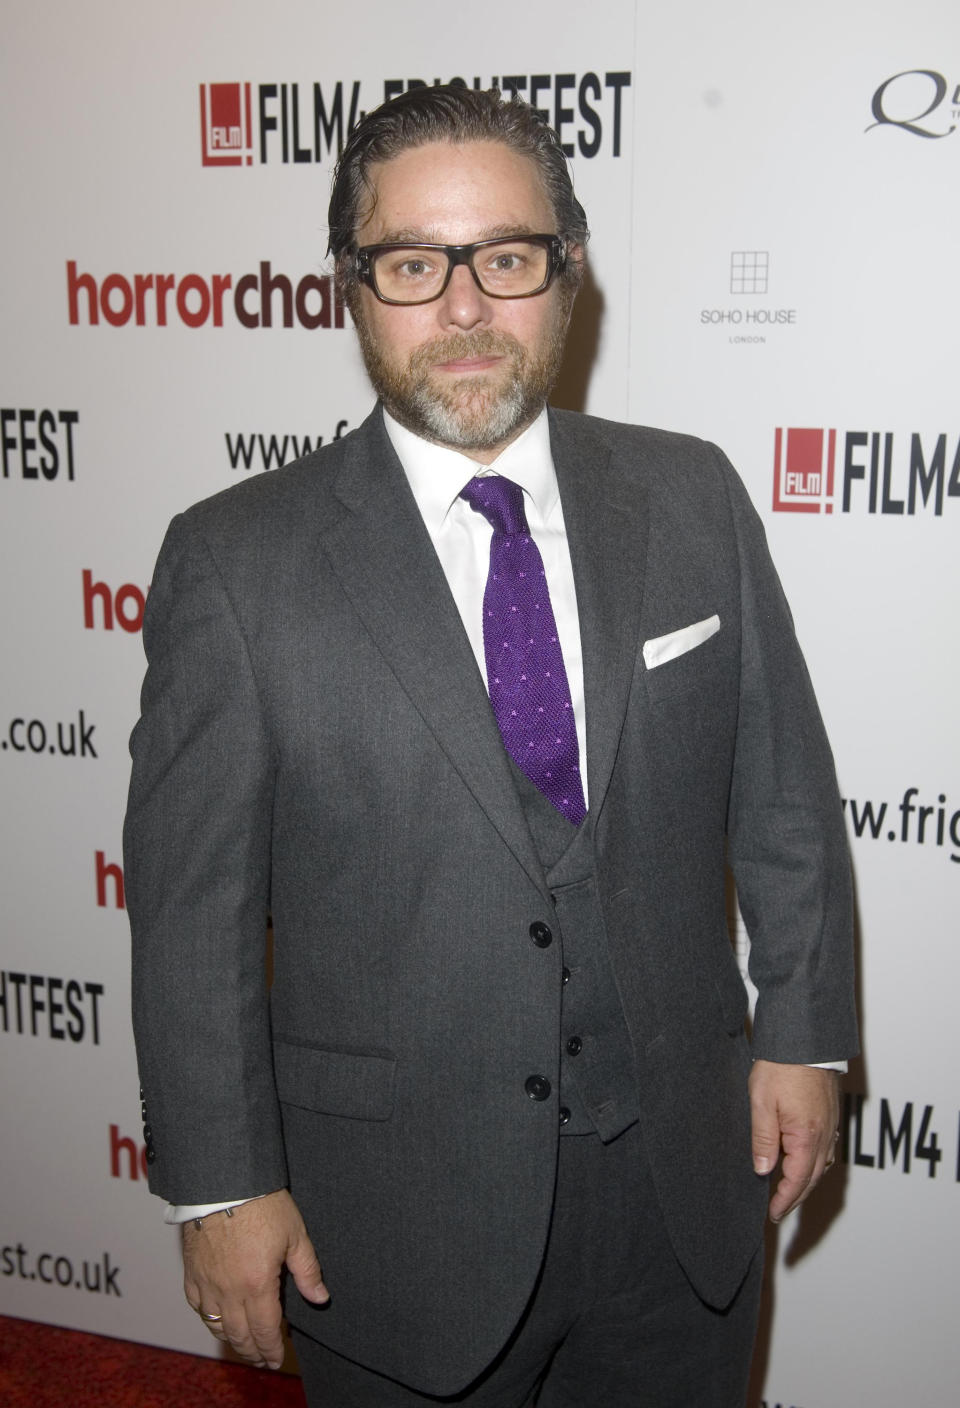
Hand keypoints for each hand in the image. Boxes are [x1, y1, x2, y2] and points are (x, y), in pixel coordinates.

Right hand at [183, 1189, 328, 1368]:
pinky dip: (209, 1320)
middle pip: (240, 1335)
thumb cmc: (261, 1203)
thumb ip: (307, 1270)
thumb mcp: (295, 1234)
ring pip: (216, 1326)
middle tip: (262, 1359)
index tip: (276, 1359)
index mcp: (257, 1285)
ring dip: (232, 1340)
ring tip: (244, 1345)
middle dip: (253, 1352)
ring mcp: (207, 1284)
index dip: (272, 1349)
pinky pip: (198, 1307)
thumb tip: (320, 1297)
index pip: (265, 1331)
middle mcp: (229, 1291)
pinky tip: (217, 1320)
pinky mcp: (191, 1273)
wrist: (222, 1182)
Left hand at [748, 1061, 839, 1222]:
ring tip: (788, 1192)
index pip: (798, 1180)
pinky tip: (805, 1162)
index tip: (773, 1214)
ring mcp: (831, 1125)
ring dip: (806, 1182)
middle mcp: (824, 1134)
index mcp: (807, 1136)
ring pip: (822, 1165)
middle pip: (813, 1177)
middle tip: (779, 1210)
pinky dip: (816, 1164)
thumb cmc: (781, 1066)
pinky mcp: (831, 1114)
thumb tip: (763, 1170)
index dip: (785, 1200)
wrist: (803, 1038)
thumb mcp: (761, 1102)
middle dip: (796, 1197)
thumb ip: (764, 1139)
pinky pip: (827, 1149)